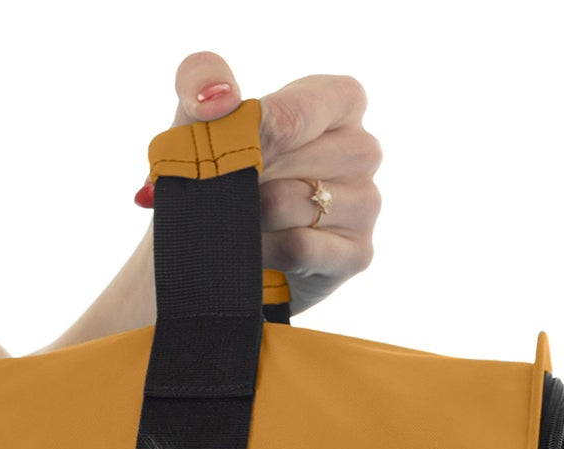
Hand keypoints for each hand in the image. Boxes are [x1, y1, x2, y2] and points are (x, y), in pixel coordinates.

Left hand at [163, 53, 382, 315]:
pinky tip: (251, 251)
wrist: (209, 252)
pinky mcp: (357, 253)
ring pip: (293, 203)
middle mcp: (362, 149)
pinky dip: (263, 251)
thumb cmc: (214, 176)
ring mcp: (366, 202)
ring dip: (249, 216)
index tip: (221, 153)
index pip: (303, 108)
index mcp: (338, 103)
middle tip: (219, 192)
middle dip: (244, 177)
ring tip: (235, 220)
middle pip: (294, 158)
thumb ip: (199, 80)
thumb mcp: (197, 119)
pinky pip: (301, 247)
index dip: (256, 132)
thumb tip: (219, 98)